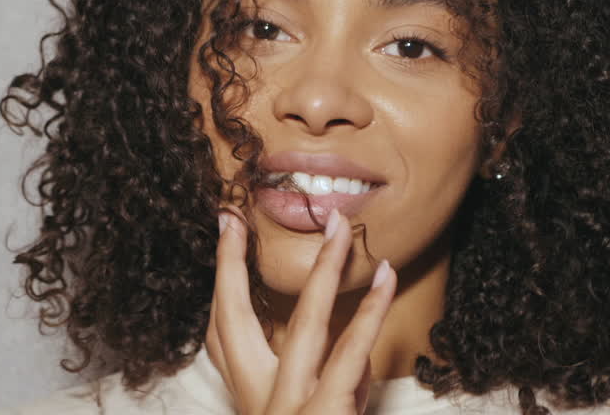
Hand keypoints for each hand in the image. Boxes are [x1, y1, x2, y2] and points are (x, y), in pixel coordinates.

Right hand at [206, 208, 396, 414]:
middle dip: (233, 264)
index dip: (223, 282)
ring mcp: (288, 408)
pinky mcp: (324, 414)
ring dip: (326, 267)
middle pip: (234, 323)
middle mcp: (260, 404)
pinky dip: (372, 311)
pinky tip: (386, 277)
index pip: (223, 337)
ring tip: (340, 226)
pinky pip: (351, 352)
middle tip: (234, 214)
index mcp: (250, 402)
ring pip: (306, 323)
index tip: (225, 228)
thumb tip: (358, 360)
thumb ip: (331, 390)